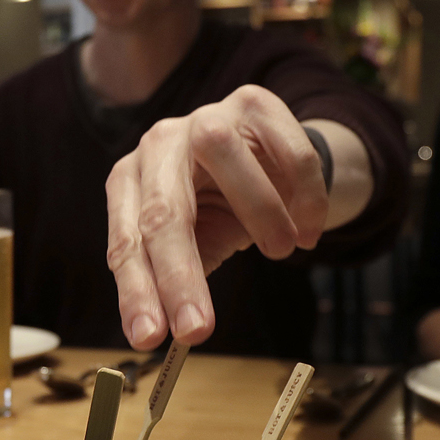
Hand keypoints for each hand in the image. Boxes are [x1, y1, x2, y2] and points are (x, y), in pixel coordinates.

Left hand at [106, 85, 328, 348]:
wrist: (266, 156)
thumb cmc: (220, 205)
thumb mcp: (195, 242)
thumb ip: (174, 280)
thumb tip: (157, 337)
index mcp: (130, 182)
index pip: (127, 242)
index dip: (137, 292)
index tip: (148, 338)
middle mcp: (158, 145)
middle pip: (163, 210)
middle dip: (179, 276)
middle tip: (198, 329)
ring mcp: (206, 117)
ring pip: (224, 158)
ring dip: (259, 214)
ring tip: (282, 252)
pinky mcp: (255, 101)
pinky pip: (284, 151)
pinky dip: (304, 196)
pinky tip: (311, 229)